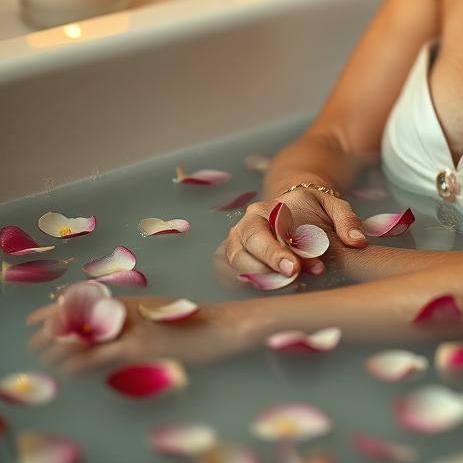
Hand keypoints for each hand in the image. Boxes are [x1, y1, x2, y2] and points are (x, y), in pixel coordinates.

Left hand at [25, 295, 258, 374]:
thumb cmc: (195, 325)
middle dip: (52, 330)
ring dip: (60, 347)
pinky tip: (69, 367)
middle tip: (34, 343)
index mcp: (135, 302)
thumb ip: (136, 325)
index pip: (88, 300)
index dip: (57, 309)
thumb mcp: (161, 320)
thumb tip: (110, 338)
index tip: (35, 319)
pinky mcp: (141, 345)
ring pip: (86, 334)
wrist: (223, 326)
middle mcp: (131, 309)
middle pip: (82, 314)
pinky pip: (102, 354)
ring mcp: (135, 326)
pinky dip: (81, 360)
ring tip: (44, 358)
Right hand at [218, 187, 367, 279]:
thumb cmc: (314, 209)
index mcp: (265, 210)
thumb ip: (346, 219)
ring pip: (236, 265)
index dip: (274, 252)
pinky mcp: (238, 263)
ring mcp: (238, 246)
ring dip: (258, 279)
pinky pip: (231, 276)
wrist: (298, 209)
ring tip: (287, 286)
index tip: (294, 268)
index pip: (262, 230)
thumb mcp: (334, 205)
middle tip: (291, 278)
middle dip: (264, 267)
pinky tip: (269, 291)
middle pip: (242, 250)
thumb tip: (357, 242)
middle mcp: (246, 227)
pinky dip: (244, 285)